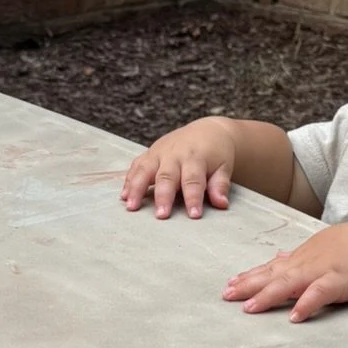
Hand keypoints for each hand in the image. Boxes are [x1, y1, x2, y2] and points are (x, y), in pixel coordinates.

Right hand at [121, 120, 238, 218]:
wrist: (206, 132)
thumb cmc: (216, 154)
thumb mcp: (224, 167)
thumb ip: (220, 185)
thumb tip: (222, 203)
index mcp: (196, 157)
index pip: (193, 180)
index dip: (193, 198)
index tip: (194, 215)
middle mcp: (175, 154)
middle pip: (166, 176)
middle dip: (163, 196)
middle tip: (161, 215)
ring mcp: (159, 153)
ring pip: (145, 169)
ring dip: (137, 188)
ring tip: (132, 207)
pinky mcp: (149, 154)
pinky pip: (136, 166)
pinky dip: (129, 181)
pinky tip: (124, 196)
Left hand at [222, 221, 347, 322]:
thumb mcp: (322, 247)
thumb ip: (299, 257)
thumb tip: (279, 257)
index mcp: (303, 257)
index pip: (271, 268)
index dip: (250, 276)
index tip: (230, 284)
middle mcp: (307, 263)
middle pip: (273, 275)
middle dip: (248, 285)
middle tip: (226, 296)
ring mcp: (323, 271)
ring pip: (290, 283)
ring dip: (268, 295)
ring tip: (249, 308)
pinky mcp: (340, 281)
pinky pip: (320, 293)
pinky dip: (306, 304)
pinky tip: (294, 317)